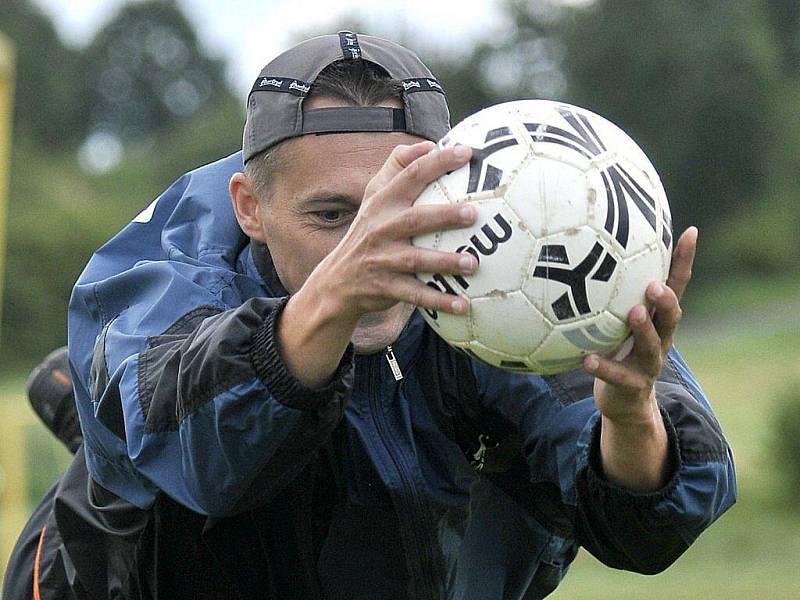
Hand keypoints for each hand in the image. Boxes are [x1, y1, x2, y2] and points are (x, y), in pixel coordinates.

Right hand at [278, 141, 476, 387]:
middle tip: (474, 214)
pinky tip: (463, 304)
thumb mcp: (373, 199)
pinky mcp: (385, 288)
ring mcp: (383, 260)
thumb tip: (429, 145)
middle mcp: (381, 229)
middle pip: (415, 219)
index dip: (438, 162)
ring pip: (417, 261)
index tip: (466, 153)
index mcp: (382, 203)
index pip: (410, 176)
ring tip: (473, 264)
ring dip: (445, 262)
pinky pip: (415, 295)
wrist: (337, 281)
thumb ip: (396, 168)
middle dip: (444, 215)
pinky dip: (438, 301)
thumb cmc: (367, 233)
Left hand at [584, 227, 696, 490]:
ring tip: (634, 313)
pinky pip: (617, 376)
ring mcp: (649, 364)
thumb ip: (615, 294)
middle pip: (671, 317)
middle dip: (666, 300)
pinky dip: (602, 367)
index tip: (691, 232)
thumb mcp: (620, 321)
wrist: (625, 402)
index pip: (677, 286)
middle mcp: (661, 339)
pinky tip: (586, 359)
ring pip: (652, 347)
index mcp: (660, 319)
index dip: (685, 261)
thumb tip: (592, 252)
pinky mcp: (632, 386)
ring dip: (644, 330)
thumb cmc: (620, 350)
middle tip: (655, 284)